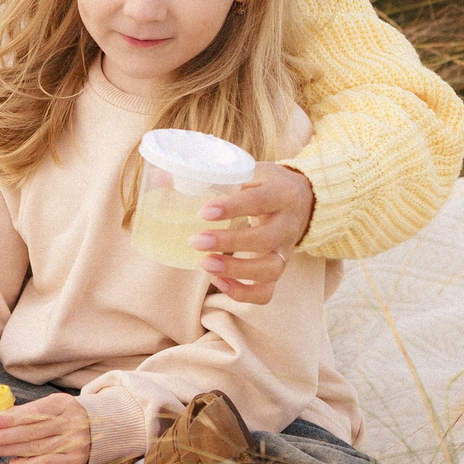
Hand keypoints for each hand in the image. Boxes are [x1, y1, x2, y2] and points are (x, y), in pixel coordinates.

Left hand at [0, 392, 92, 463]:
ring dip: (10, 450)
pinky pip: (47, 463)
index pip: (35, 412)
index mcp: (64, 403)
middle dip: (6, 436)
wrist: (98, 431)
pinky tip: (12, 463)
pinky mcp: (74, 460)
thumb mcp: (52, 407)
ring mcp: (75, 442)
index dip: (13, 417)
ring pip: (36, 447)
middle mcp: (72, 422)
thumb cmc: (65, 417)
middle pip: (33, 431)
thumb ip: (29, 412)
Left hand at [192, 162, 314, 304]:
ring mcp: (286, 250)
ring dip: (238, 270)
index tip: (204, 212)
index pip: (260, 200)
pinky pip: (268, 291)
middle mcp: (287, 224)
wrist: (304, 200)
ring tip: (205, 264)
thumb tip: (158, 177)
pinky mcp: (279, 268)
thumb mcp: (247, 171)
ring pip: (271, 269)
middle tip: (196, 241)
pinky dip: (244, 292)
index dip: (233, 208)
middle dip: (230, 243)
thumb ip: (209, 175)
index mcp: (281, 193)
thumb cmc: (265, 184)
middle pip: (266, 238)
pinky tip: (219, 282)